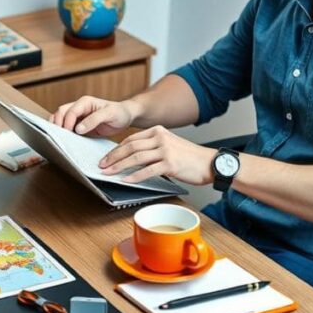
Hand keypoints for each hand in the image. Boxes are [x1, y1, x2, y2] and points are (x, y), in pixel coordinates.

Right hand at [49, 96, 138, 137]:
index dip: (67, 122)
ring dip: (58, 128)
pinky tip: (66, 140)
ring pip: (60, 119)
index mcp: (85, 102)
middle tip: (61, 137)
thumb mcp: (109, 114)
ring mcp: (78, 116)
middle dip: (58, 124)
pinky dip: (63, 132)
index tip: (69, 133)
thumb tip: (78, 129)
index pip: (70, 111)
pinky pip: (66, 127)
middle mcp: (79, 107)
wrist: (125, 117)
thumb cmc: (119, 113)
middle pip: (60, 113)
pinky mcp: (78, 125)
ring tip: (61, 138)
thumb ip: (94, 120)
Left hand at [99, 126, 215, 185]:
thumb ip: (152, 146)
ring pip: (136, 157)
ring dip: (119, 166)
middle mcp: (160, 138)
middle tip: (102, 165)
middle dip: (113, 157)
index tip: (106, 157)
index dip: (116, 149)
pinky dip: (134, 176)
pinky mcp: (170, 164)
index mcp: (158, 131)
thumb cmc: (189, 157)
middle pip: (130, 146)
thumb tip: (131, 156)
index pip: (131, 139)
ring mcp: (165, 150)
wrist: (210, 163)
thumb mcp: (170, 144)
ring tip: (109, 173)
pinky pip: (147, 170)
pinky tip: (126, 181)